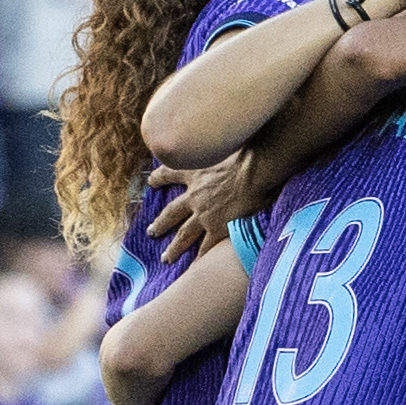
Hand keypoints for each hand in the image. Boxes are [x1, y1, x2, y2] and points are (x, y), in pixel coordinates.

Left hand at [142, 148, 271, 254]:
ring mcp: (204, 214)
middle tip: (151, 232)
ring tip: (166, 257)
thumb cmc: (246, 152)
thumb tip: (230, 136)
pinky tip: (195, 268)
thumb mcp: (225, 145)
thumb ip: (222, 146)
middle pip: (172, 212)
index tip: (151, 182)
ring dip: (174, 247)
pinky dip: (200, 258)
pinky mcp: (218, 228)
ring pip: (184, 234)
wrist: (254, 170)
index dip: (159, 178)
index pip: (170, 173)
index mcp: (196, 173)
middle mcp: (195, 195)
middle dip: (160, 222)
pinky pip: (206, 247)